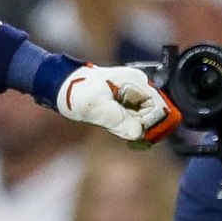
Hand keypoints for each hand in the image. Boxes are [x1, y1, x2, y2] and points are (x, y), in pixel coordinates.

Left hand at [55, 65, 180, 145]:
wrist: (61, 86)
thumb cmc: (77, 92)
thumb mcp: (96, 108)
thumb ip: (119, 120)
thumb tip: (139, 133)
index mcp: (136, 82)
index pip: (160, 106)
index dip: (154, 124)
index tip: (141, 136)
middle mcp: (139, 86)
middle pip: (157, 113)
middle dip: (147, 128)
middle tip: (132, 138)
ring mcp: (134, 94)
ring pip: (148, 118)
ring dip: (140, 129)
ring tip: (123, 134)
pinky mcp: (127, 103)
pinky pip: (139, 118)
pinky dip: (134, 128)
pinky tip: (124, 134)